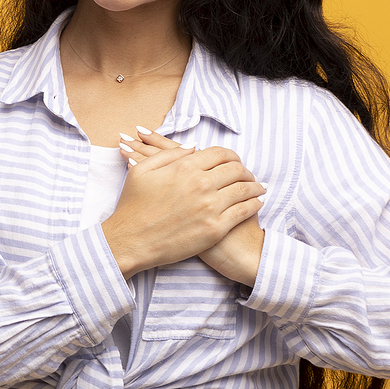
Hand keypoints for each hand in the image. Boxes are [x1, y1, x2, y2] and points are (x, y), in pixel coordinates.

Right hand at [101, 127, 265, 276]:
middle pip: (236, 169)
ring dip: (255, 186)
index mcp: (184, 167)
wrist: (130, 241)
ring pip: (244, 189)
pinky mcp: (215, 229)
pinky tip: (256, 203)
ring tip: (259, 188)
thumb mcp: (142, 171)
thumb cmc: (133, 206)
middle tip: (248, 175)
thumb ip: (169, 154)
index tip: (234, 160)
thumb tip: (193, 147)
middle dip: (245, 170)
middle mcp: (201, 184)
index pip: (220, 153)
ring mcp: (210, 207)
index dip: (230, 155)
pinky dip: (254, 204)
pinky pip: (243, 211)